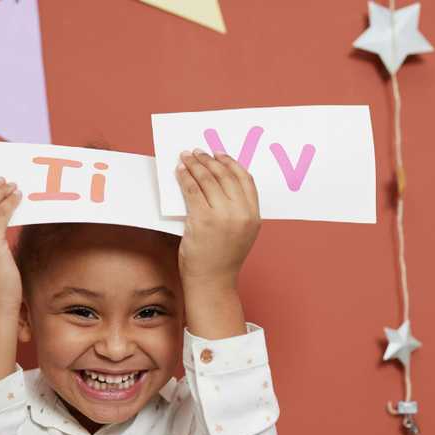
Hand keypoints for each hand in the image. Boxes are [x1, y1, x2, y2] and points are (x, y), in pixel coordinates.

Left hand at [175, 149, 260, 289]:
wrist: (212, 282)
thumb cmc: (222, 259)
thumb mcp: (241, 233)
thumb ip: (237, 210)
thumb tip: (219, 183)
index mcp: (254, 216)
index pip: (246, 179)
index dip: (231, 163)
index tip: (219, 155)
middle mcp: (242, 213)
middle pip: (226, 175)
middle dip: (209, 160)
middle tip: (198, 152)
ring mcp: (223, 216)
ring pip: (208, 179)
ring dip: (195, 165)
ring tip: (187, 158)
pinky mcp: (203, 219)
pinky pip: (192, 190)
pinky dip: (185, 177)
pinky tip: (180, 172)